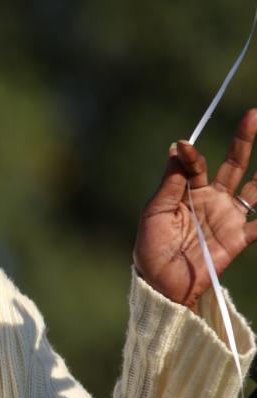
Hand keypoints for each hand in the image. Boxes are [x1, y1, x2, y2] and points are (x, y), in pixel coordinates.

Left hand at [134, 109, 256, 307]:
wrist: (161, 282)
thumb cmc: (151, 246)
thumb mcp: (155, 212)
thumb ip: (170, 183)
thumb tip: (176, 147)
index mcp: (186, 191)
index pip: (194, 165)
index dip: (191, 154)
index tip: (185, 145)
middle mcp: (211, 199)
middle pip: (232, 164)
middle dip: (243, 141)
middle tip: (253, 114)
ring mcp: (228, 217)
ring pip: (254, 188)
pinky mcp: (238, 238)